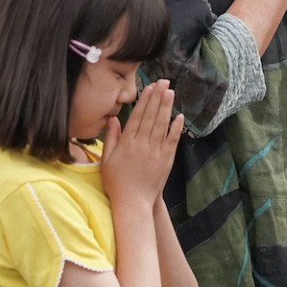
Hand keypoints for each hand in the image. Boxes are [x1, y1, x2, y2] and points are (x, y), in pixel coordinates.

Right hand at [101, 81, 183, 207]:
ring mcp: (155, 152)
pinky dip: (176, 128)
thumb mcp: (107, 160)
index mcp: (127, 143)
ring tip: (171, 92)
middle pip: (151, 116)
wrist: (132, 204)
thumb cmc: (117, 182)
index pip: (137, 116)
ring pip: (161, 125)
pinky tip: (179, 116)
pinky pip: (172, 141)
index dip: (144, 100)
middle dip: (157, 97)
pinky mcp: (166, 161)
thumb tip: (113, 119)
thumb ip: (111, 138)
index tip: (150, 87)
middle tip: (163, 82)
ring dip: (166, 107)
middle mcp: (142, 145)